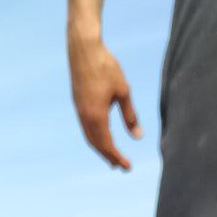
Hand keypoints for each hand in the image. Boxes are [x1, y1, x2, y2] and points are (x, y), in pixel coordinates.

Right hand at [68, 33, 141, 169]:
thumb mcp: (123, 91)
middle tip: (120, 167)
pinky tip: (102, 137)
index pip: (108, 144)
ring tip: (111, 157)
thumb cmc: (105, 67)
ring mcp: (79, 111)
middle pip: (97, 145)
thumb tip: (138, 137)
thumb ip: (130, 116)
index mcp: (97, 116)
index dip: (117, 157)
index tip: (127, 167)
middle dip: (109, 157)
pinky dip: (95, 138)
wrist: (83, 49)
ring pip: (90, 137)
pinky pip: (86, 128)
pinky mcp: (78, 104)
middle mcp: (85, 117)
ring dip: (101, 149)